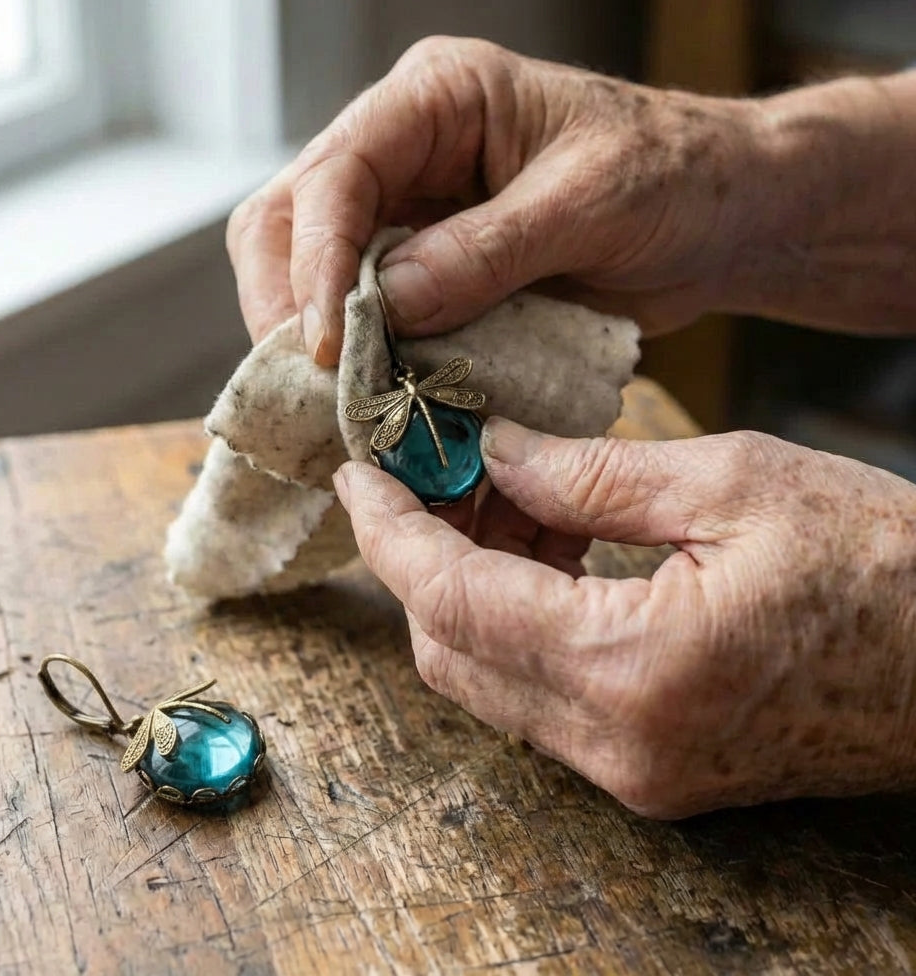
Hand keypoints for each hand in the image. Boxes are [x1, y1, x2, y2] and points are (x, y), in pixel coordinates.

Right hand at [227, 36, 770, 363]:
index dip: (316, 259)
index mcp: (438, 99)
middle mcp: (405, 150)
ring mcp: (411, 213)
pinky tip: (371, 397)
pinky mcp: (429, 271)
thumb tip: (386, 305)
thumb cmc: (674, 177)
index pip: (337, 171)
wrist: (717, 217)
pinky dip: (362, 359)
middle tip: (312, 382)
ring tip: (336, 400)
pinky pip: (366, 313)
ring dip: (315, 338)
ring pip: (312, 270)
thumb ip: (487, 251)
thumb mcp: (589, 203)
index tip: (325, 342)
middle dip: (289, 302)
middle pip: (291, 218)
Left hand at [333, 420, 915, 817]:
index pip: (451, 600)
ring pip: (486, 676)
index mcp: (633, 669)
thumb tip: (489, 453)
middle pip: (450, 649)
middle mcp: (618, 743)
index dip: (390, 531)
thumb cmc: (882, 564)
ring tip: (504, 492)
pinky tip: (546, 544)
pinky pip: (539, 693)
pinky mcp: (650, 766)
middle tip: (435, 469)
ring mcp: (633, 770)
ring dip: (469, 581)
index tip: (360, 473)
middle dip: (422, 552)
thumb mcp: (730, 482)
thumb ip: (588, 473)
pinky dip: (516, 618)